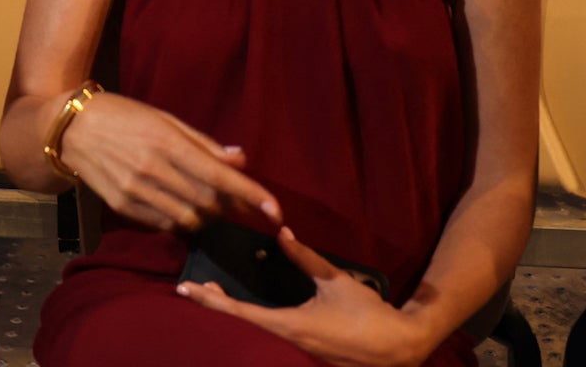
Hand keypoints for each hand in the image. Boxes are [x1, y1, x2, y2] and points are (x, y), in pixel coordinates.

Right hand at [56, 91, 282, 233]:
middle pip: (208, 203)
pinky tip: (185, 208)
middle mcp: (152, 171)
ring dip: (209, 217)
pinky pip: (165, 225)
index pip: (219, 176)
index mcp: (166, 143)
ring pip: (189, 220)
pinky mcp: (123, 207)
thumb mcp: (165, 118)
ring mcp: (135, 192)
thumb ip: (203, 143)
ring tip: (212, 204)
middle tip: (243, 203)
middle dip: (232, 207)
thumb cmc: (124, 116)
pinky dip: (183, 221)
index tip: (275, 211)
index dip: (251, 195)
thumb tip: (240, 159)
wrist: (72, 130)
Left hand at [179, 226, 431, 366]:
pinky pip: (274, 334)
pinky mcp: (308, 352)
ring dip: (236, 311)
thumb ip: (304, 257)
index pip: (240, 312)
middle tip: (196, 287)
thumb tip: (281, 232)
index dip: (212, 300)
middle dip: (218, 304)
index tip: (188, 289)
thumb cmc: (367, 314)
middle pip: (242, 323)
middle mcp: (288, 342)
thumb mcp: (334, 280)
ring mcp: (297, 351)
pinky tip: (253, 309)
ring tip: (218, 293)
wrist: (397, 348)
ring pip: (257, 330)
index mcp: (290, 325)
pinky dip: (257, 319)